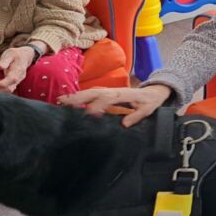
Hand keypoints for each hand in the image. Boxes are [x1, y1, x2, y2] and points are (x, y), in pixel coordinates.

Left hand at [0, 46, 35, 92]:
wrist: (25, 56)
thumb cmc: (15, 55)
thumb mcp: (9, 55)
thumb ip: (4, 61)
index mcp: (18, 69)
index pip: (12, 79)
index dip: (2, 84)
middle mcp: (20, 77)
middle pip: (11, 87)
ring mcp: (19, 81)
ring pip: (10, 90)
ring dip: (0, 92)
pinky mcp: (16, 83)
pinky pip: (9, 89)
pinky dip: (2, 90)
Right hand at [58, 84, 172, 127]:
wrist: (153, 92)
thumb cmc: (149, 102)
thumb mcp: (147, 110)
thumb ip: (136, 116)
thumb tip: (123, 124)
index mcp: (123, 94)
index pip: (107, 99)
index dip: (97, 105)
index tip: (87, 113)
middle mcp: (114, 91)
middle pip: (94, 92)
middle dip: (79, 96)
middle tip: (63, 102)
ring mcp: (110, 91)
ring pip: (91, 92)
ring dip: (76, 96)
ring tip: (61, 101)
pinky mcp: (108, 94)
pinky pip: (93, 94)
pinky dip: (81, 96)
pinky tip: (70, 101)